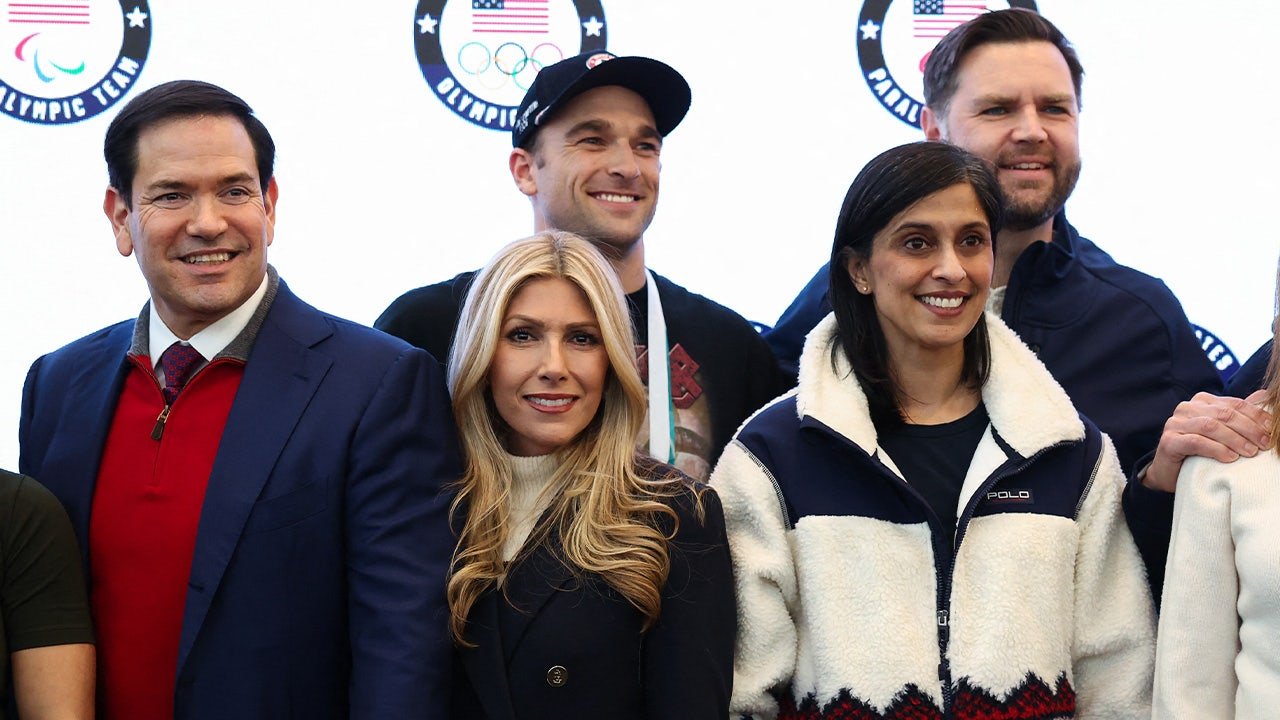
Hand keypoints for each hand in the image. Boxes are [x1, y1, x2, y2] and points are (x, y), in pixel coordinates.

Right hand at [1143, 390, 1271, 492]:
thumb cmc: (1199, 451)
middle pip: (1224, 414)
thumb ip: (1239, 414)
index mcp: (1202, 401)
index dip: (1256, 416)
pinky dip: (1216, 449)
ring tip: (1250, 452)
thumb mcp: (1222, 431)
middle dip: (1249, 429)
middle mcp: (1186, 408)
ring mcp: (1175, 423)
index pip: (1234, 404)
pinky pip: (1196, 442)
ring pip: (1211, 426)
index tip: (1272, 430)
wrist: (1169, 472)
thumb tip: (1265, 395)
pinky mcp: (1168, 441)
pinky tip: (1230, 458)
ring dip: (1235, 440)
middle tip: (1265, 444)